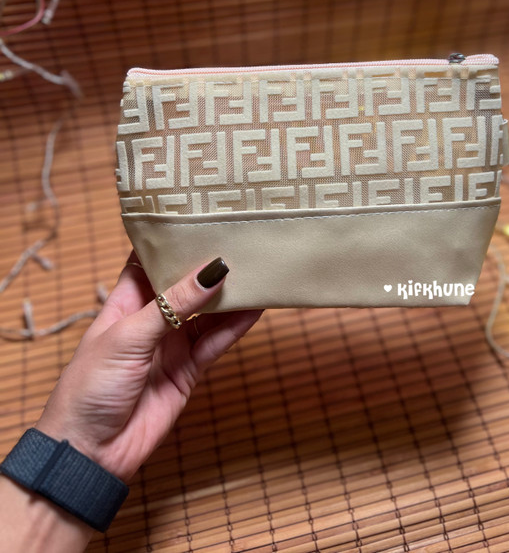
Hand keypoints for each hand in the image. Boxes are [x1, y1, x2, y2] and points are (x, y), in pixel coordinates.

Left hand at [36, 252, 262, 481]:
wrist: (91, 453)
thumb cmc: (89, 388)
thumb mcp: (128, 337)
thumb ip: (172, 305)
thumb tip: (212, 271)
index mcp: (125, 302)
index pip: (150, 261)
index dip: (171, 241)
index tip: (197, 216)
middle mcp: (151, 319)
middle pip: (185, 284)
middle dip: (209, 265)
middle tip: (240, 239)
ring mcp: (172, 344)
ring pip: (207, 312)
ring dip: (229, 295)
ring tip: (257, 270)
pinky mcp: (189, 370)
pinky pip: (217, 342)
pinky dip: (236, 327)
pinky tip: (256, 308)